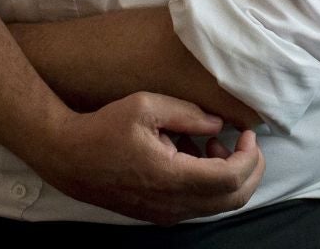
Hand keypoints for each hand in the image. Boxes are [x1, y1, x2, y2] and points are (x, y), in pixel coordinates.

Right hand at [32, 91, 264, 224]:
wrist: (68, 158)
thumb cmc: (104, 129)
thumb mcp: (145, 106)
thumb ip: (188, 114)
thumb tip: (218, 125)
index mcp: (171, 177)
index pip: (231, 179)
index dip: (249, 156)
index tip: (247, 132)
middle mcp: (172, 204)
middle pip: (233, 199)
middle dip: (250, 170)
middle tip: (245, 141)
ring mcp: (165, 213)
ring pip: (217, 205)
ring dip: (228, 175)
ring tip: (212, 143)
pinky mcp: (158, 213)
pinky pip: (198, 204)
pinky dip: (209, 182)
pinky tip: (193, 155)